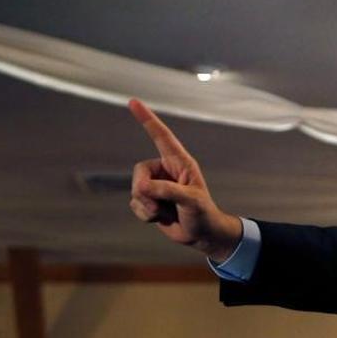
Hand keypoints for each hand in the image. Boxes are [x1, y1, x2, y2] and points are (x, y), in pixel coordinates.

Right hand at [128, 99, 241, 261]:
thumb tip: (142, 187)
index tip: (133, 102)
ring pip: (135, 190)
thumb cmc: (203, 214)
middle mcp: (165, 171)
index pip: (161, 137)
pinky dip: (145, 214)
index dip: (147, 119)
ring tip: (165, 213)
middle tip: (158, 206)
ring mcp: (156, 186)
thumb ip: (168, 191)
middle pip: (139, 171)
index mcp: (180, 163)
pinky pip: (135, 204)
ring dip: (147, 206)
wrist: (201, 235)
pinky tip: (160, 218)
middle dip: (144, 190)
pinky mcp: (149, 201)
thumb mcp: (191, 201)